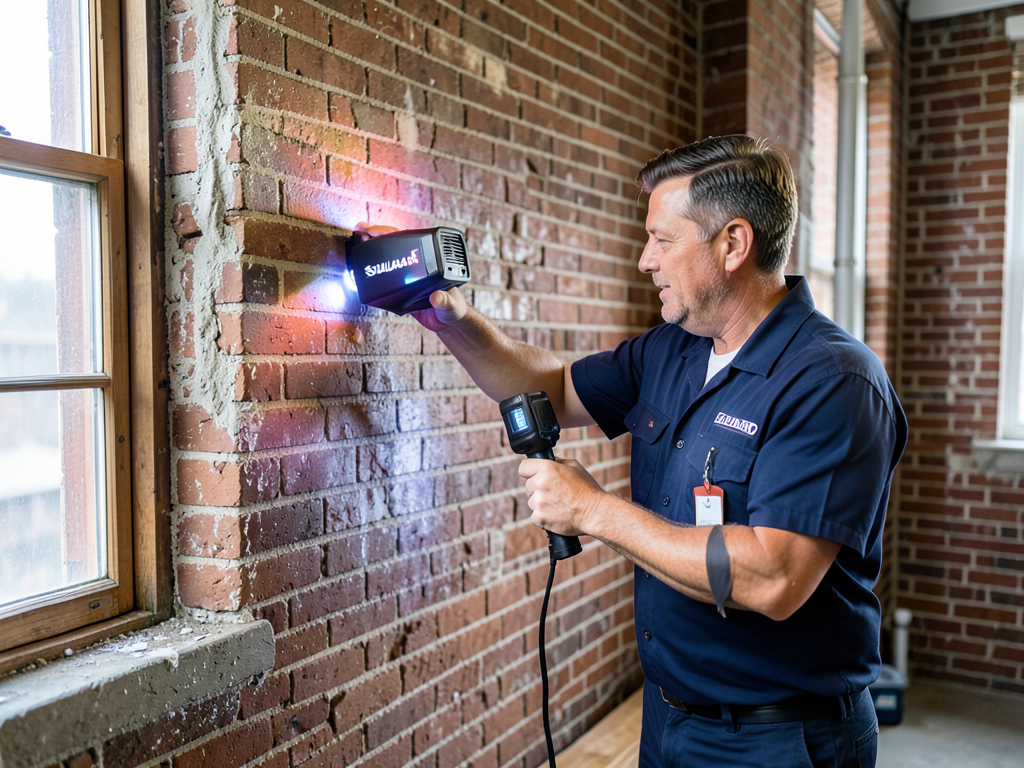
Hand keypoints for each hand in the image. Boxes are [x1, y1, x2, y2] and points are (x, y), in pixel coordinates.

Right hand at [353, 221, 468, 331]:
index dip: (392, 233)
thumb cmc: (455, 309)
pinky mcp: (402, 290)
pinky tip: (363, 265)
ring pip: (390, 257)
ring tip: (358, 241)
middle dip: (378, 235)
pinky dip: (375, 271)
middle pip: (396, 244)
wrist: (448, 322)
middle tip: (361, 229)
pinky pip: (386, 277)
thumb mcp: (450, 305)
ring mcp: (408, 277)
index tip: (377, 230)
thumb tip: (436, 296)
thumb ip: (444, 301)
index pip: (410, 240)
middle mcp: (419, 266)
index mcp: (431, 262)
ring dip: (374, 249)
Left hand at [519, 457, 604, 536]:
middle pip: (528, 486)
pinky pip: (535, 515)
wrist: (594, 512)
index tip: (534, 475)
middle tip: (554, 492)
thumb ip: (556, 462)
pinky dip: (544, 516)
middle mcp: (540, 483)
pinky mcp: (539, 517)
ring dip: (541, 503)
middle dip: (538, 489)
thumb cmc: (587, 489)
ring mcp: (538, 502)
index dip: (530, 471)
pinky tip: (557, 513)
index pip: (523, 467)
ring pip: (531, 501)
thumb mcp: (574, 466)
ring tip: (558, 504)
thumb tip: (545, 460)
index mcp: (547, 468)